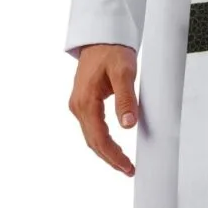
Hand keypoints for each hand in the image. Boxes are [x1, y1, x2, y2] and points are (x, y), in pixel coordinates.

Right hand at [68, 44, 137, 176]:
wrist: (102, 37)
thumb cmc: (112, 51)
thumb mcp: (124, 73)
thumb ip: (126, 99)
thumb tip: (128, 125)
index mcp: (85, 101)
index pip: (99, 138)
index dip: (113, 155)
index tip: (127, 166)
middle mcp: (78, 106)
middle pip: (93, 141)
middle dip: (110, 158)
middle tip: (128, 170)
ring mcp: (79, 105)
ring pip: (91, 136)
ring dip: (106, 152)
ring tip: (123, 163)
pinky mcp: (84, 102)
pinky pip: (92, 128)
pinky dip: (102, 140)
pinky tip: (114, 147)